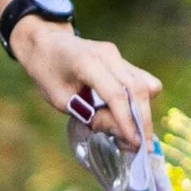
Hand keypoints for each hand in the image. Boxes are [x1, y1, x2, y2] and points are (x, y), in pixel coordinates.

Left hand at [10, 15, 159, 150]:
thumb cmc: (48, 73)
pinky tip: (130, 114)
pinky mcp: (121, 59)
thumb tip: (121, 133)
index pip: (116, 95)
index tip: (135, 145)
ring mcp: (117, 55)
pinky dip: (140, 100)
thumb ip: (91, 115)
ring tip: (134, 134)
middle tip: (143, 148)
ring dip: (144, 112)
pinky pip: (141, 80)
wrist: (45, 43)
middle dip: (143, 121)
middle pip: (138, 90)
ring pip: (145, 85)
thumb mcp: (60, 100)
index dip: (127, 122)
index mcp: (87, 62)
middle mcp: (108, 55)